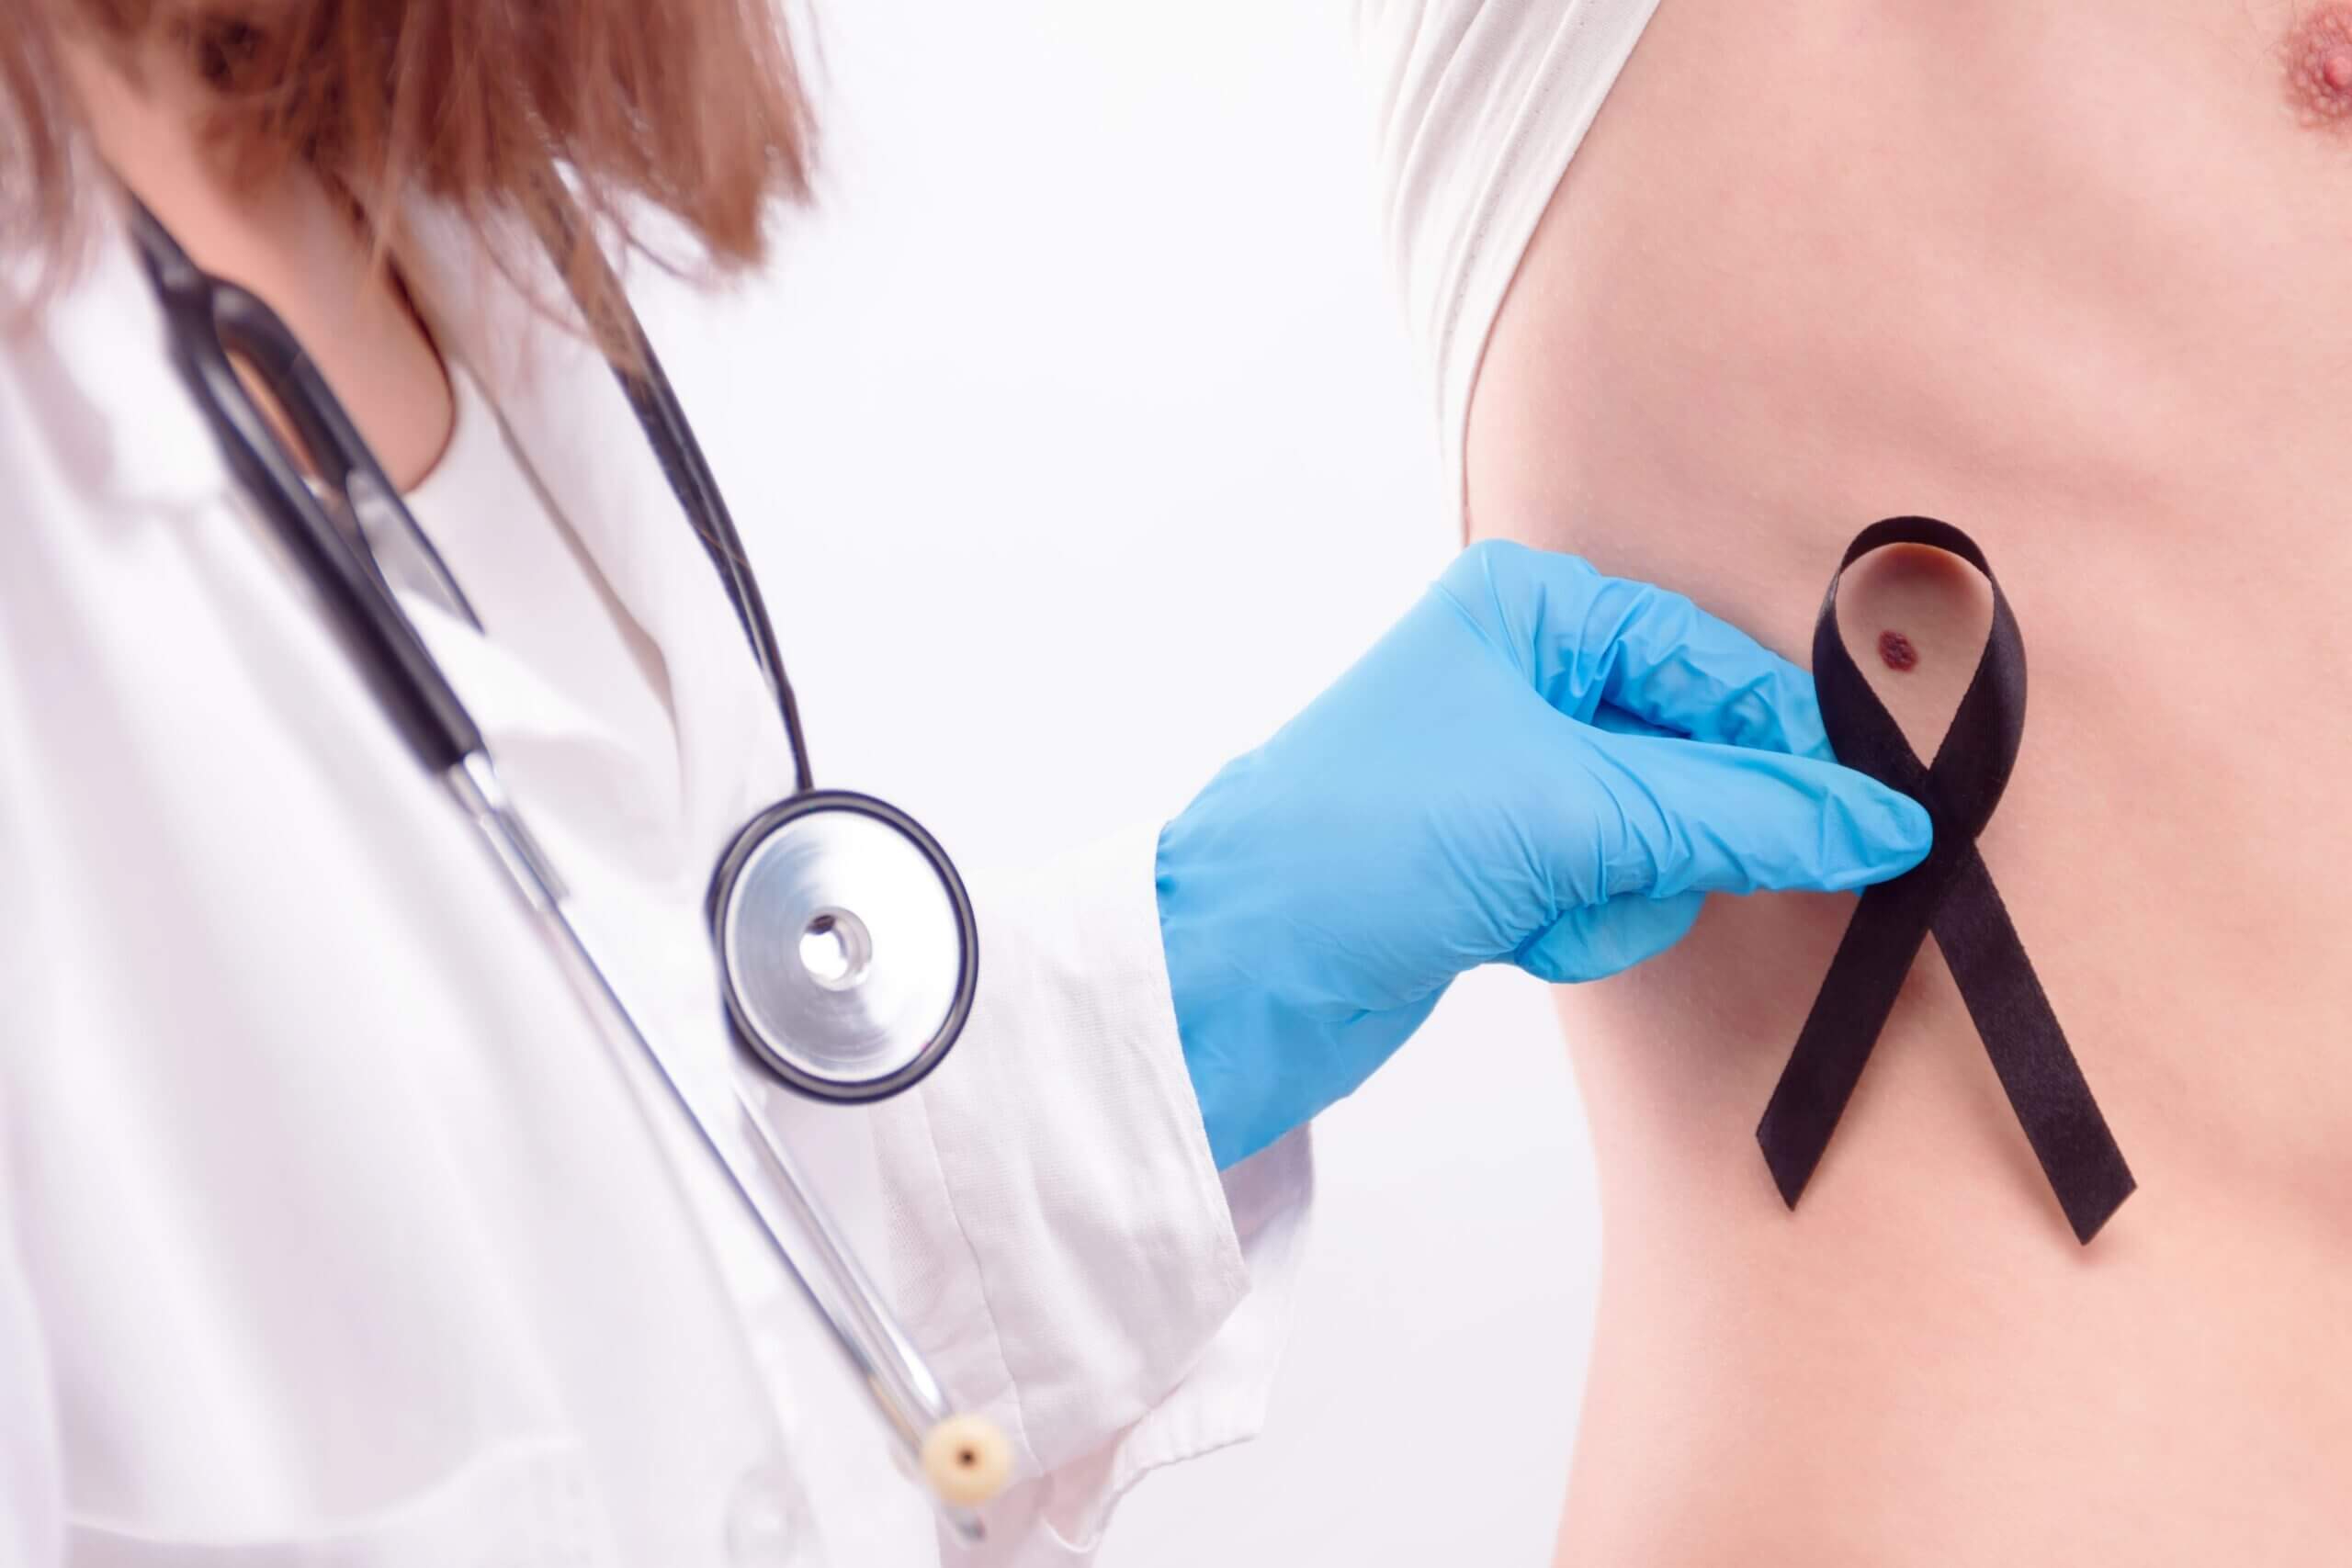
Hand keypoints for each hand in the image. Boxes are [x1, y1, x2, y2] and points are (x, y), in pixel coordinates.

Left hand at [1157, 539, 1932, 1167]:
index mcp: (1531, 609)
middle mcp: (1526, 673)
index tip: (1860, 821)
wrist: (1234, 975)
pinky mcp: (1507, 863)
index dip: (1785, 745)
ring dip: (1620, 893)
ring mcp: (1519, 773)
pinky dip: (1580, 928)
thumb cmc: (1362, 844)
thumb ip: (1741, 816)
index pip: (1712, 661)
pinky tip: (1511, 939)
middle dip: (1673, 834)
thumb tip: (1882, 824)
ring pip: (1664, 837)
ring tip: (1539, 905)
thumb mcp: (1571, 812)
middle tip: (1633, 867)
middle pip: (1698, 754)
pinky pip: (1612, 893)